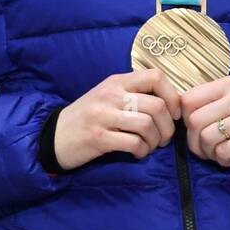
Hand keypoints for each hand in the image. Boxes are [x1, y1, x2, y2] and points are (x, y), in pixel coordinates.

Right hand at [53, 68, 181, 169]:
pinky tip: (137, 153)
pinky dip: (142, 151)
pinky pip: (133, 143)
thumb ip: (134, 94)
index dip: (172, 96)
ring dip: (155, 141)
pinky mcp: (98, 137)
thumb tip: (170, 105)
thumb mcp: (108, 96)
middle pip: (156, 105)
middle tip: (163, 138)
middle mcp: (111, 94)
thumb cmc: (88, 116)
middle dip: (168, 126)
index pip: (155, 76)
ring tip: (149, 146)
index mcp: (117, 81)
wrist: (55, 135)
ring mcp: (103, 115)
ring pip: (147, 125)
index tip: (173, 113)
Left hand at [180, 75, 229, 170]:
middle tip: (207, 149)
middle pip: (195, 121)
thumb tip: (177, 114)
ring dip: (209, 153)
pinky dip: (223, 160)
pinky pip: (224, 151)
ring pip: (207, 137)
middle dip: (195, 142)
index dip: (185, 120)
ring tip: (220, 154)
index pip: (188, 99)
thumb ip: (209, 103)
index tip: (196, 130)